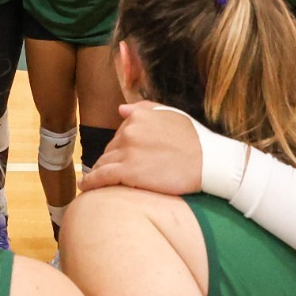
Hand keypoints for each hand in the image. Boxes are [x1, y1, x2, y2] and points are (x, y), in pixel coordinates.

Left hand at [80, 102, 203, 194]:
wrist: (209, 162)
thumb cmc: (195, 139)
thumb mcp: (172, 115)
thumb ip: (145, 109)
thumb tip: (121, 109)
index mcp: (138, 116)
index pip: (119, 134)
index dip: (119, 148)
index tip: (118, 158)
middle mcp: (129, 130)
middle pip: (110, 149)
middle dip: (109, 160)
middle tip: (107, 173)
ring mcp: (128, 151)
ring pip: (104, 163)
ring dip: (98, 172)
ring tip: (92, 181)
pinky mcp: (128, 172)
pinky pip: (102, 177)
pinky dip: (91, 182)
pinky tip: (85, 187)